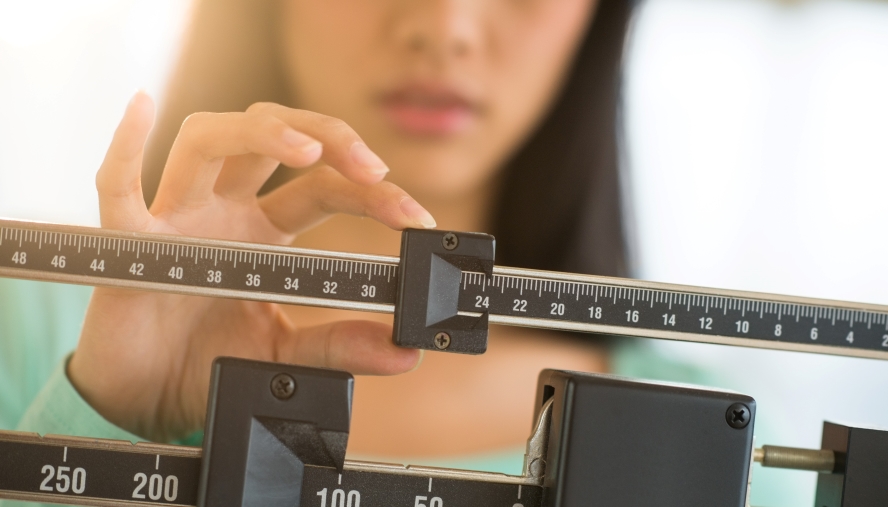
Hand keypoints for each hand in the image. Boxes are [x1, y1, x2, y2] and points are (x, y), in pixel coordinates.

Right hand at [68, 92, 433, 441]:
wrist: (149, 400)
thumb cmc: (208, 362)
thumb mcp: (286, 352)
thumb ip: (339, 346)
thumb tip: (403, 351)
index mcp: (263, 231)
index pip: (322, 188)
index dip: (373, 195)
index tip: (416, 218)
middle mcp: (223, 211)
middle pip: (272, 139)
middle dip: (328, 138)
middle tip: (375, 169)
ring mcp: (177, 218)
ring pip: (208, 140)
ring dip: (259, 132)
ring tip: (307, 151)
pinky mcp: (131, 244)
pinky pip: (117, 187)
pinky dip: (124, 147)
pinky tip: (141, 108)